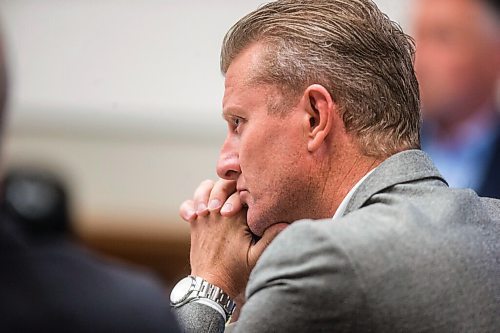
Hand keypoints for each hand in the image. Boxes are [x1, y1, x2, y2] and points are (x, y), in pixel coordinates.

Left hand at [179, 179, 287, 300]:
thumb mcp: (257, 257)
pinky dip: (191, 203)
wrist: (211, 286)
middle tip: (239, 197)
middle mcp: (216, 213)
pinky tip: (199, 210)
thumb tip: (286, 221)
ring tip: (219, 200)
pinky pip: (188, 205)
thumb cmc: (236, 272)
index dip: (250, 188)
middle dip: (231, 185)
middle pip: (224, 183)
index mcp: (234, 217)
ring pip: (204, 188)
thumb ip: (271, 238)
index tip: (254, 197)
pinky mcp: (194, 224)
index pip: (242, 189)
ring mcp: (203, 217)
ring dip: (211, 190)